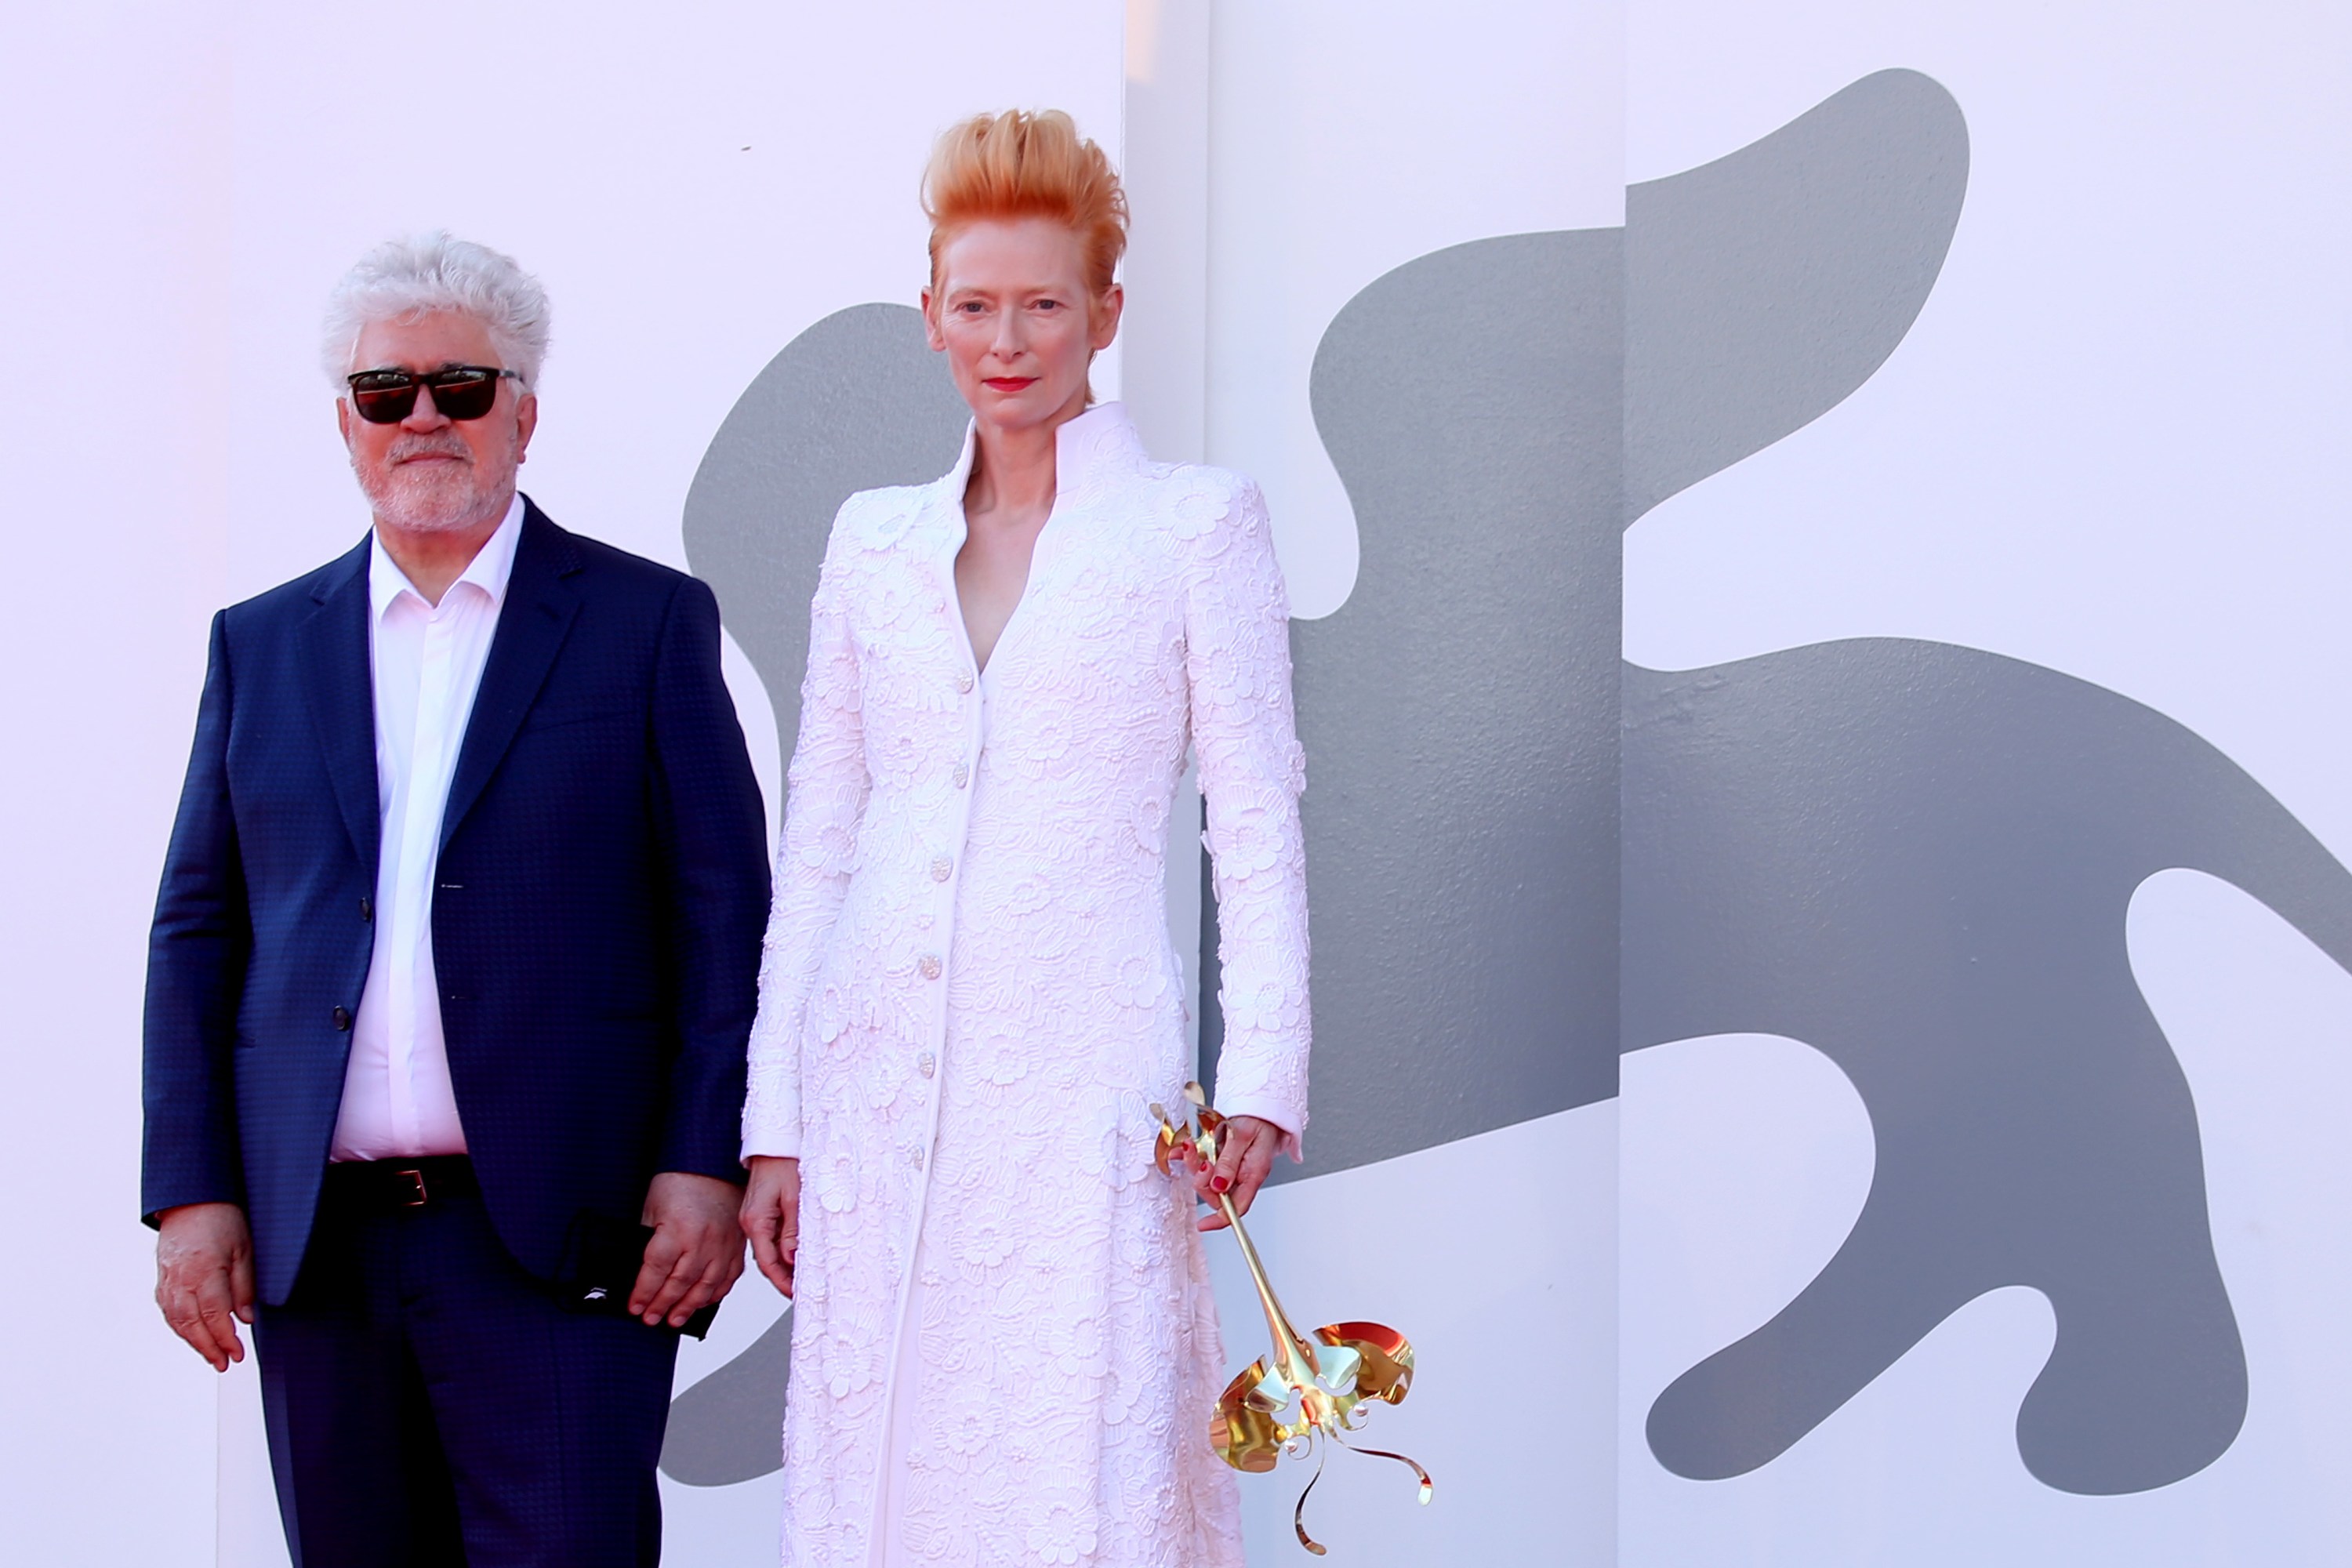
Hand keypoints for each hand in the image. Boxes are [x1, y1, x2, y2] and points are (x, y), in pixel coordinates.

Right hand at [155, 1202, 254, 1370]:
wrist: (192, 1200)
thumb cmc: (223, 1220)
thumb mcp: (245, 1248)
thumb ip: (244, 1285)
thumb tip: (246, 1319)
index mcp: (203, 1269)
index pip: (214, 1314)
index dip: (225, 1338)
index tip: (237, 1354)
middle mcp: (180, 1278)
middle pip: (191, 1324)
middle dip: (208, 1348)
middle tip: (225, 1364)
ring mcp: (167, 1280)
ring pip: (177, 1321)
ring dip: (194, 1343)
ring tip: (212, 1357)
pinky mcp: (162, 1280)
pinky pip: (169, 1311)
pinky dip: (181, 1328)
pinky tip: (194, 1336)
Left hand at [630, 1172, 747, 1327]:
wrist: (712, 1164)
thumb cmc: (680, 1182)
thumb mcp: (652, 1207)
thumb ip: (647, 1240)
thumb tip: (638, 1271)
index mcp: (678, 1228)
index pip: (657, 1271)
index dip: (643, 1293)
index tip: (634, 1306)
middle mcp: (703, 1240)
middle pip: (680, 1283)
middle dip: (662, 1305)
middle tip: (651, 1318)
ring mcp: (723, 1245)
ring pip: (705, 1287)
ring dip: (688, 1307)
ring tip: (674, 1320)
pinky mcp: (736, 1246)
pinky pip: (727, 1279)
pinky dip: (714, 1294)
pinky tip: (701, 1303)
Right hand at [738, 1156, 800, 1297]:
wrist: (773, 1144)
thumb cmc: (784, 1164)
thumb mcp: (795, 1198)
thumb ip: (793, 1230)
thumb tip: (792, 1258)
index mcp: (756, 1221)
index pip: (767, 1262)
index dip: (781, 1282)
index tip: (794, 1294)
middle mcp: (750, 1223)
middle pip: (766, 1261)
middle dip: (783, 1278)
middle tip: (801, 1291)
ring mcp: (753, 1219)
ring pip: (767, 1251)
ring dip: (783, 1266)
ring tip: (800, 1279)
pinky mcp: (759, 1214)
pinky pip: (768, 1239)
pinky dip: (780, 1251)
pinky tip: (793, 1257)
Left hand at [1181, 1115, 1282, 1232]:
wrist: (1262, 1103)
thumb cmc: (1259, 1118)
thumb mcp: (1242, 1136)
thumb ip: (1229, 1161)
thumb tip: (1219, 1185)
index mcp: (1252, 1174)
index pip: (1237, 1207)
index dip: (1220, 1219)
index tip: (1203, 1224)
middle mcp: (1241, 1173)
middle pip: (1216, 1192)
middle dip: (1202, 1179)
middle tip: (1200, 1160)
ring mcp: (1231, 1166)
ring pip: (1207, 1177)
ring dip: (1195, 1163)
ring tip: (1191, 1146)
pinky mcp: (1222, 1156)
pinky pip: (1203, 1161)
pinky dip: (1191, 1155)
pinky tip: (1185, 1148)